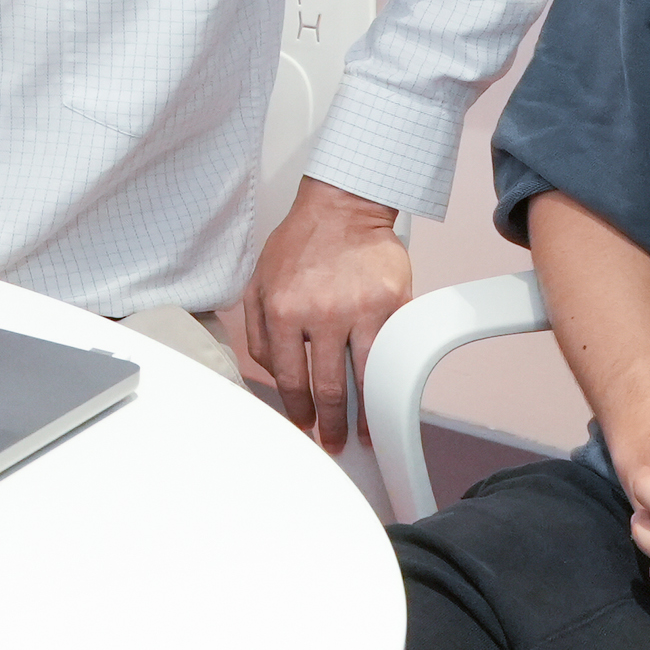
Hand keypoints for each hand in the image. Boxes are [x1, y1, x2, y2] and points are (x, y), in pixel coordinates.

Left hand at [235, 176, 408, 452]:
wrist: (342, 206)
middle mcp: (320, 313)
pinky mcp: (392, 302)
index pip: (290, 378)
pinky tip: (386, 400)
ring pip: (362, 379)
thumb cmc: (300, 244)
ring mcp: (359, 309)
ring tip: (363, 435)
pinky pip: (390, 353)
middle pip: (327, 388)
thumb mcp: (259, 281)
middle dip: (329, 424)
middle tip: (332, 443)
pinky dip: (388, 382)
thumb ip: (257, 330)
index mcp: (282, 310)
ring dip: (363, 416)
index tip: (304, 425)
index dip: (298, 409)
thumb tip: (273, 374)